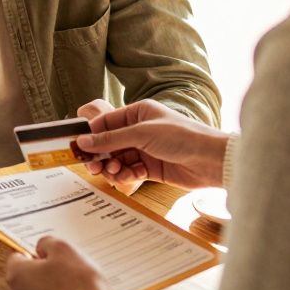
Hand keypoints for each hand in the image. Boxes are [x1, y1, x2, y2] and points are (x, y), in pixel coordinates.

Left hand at [6, 236, 106, 289]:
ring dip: (52, 284)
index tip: (50, 254)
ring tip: (72, 282)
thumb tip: (42, 249)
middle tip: (64, 266)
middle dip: (44, 268)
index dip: (35, 252)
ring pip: (38, 289)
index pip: (17, 256)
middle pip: (27, 274)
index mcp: (16, 275)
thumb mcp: (62, 248)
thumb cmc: (77, 283)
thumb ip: (46, 243)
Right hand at [77, 99, 228, 189]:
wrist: (211, 160)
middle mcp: (140, 130)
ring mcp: (146, 149)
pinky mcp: (152, 168)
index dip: (92, 135)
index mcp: (138, 113)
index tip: (78, 147)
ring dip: (113, 166)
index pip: (106, 122)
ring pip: (118, 159)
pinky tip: (127, 176)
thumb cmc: (182, 137)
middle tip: (92, 166)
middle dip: (101, 154)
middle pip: (110, 143)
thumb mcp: (142, 134)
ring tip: (113, 171)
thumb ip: (111, 139)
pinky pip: (130, 171)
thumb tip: (84, 141)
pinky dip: (125, 175)